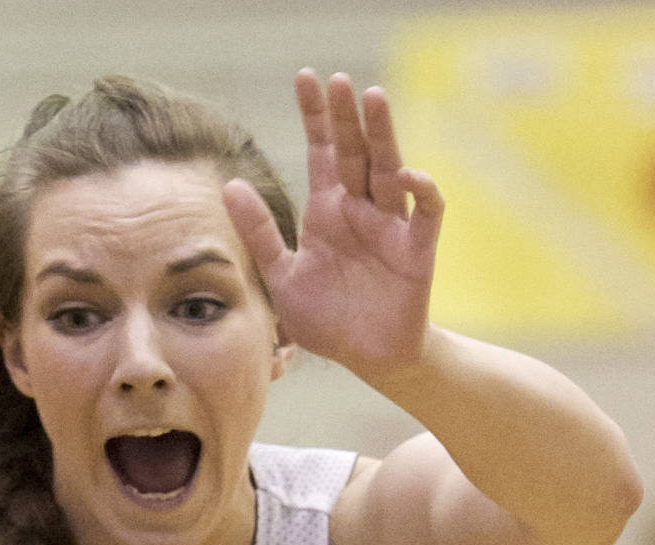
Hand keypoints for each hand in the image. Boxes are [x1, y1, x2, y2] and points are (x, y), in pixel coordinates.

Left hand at [222, 70, 441, 381]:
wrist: (365, 356)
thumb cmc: (325, 316)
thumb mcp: (281, 274)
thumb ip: (259, 232)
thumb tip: (229, 184)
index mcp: (327, 211)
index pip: (321, 152)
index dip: (315, 117)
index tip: (305, 78)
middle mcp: (360, 209)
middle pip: (354, 152)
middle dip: (346, 116)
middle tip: (337, 80)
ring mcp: (391, 225)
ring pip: (390, 169)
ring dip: (383, 135)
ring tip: (373, 98)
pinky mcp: (416, 249)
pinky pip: (425, 212)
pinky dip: (422, 190)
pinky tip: (409, 174)